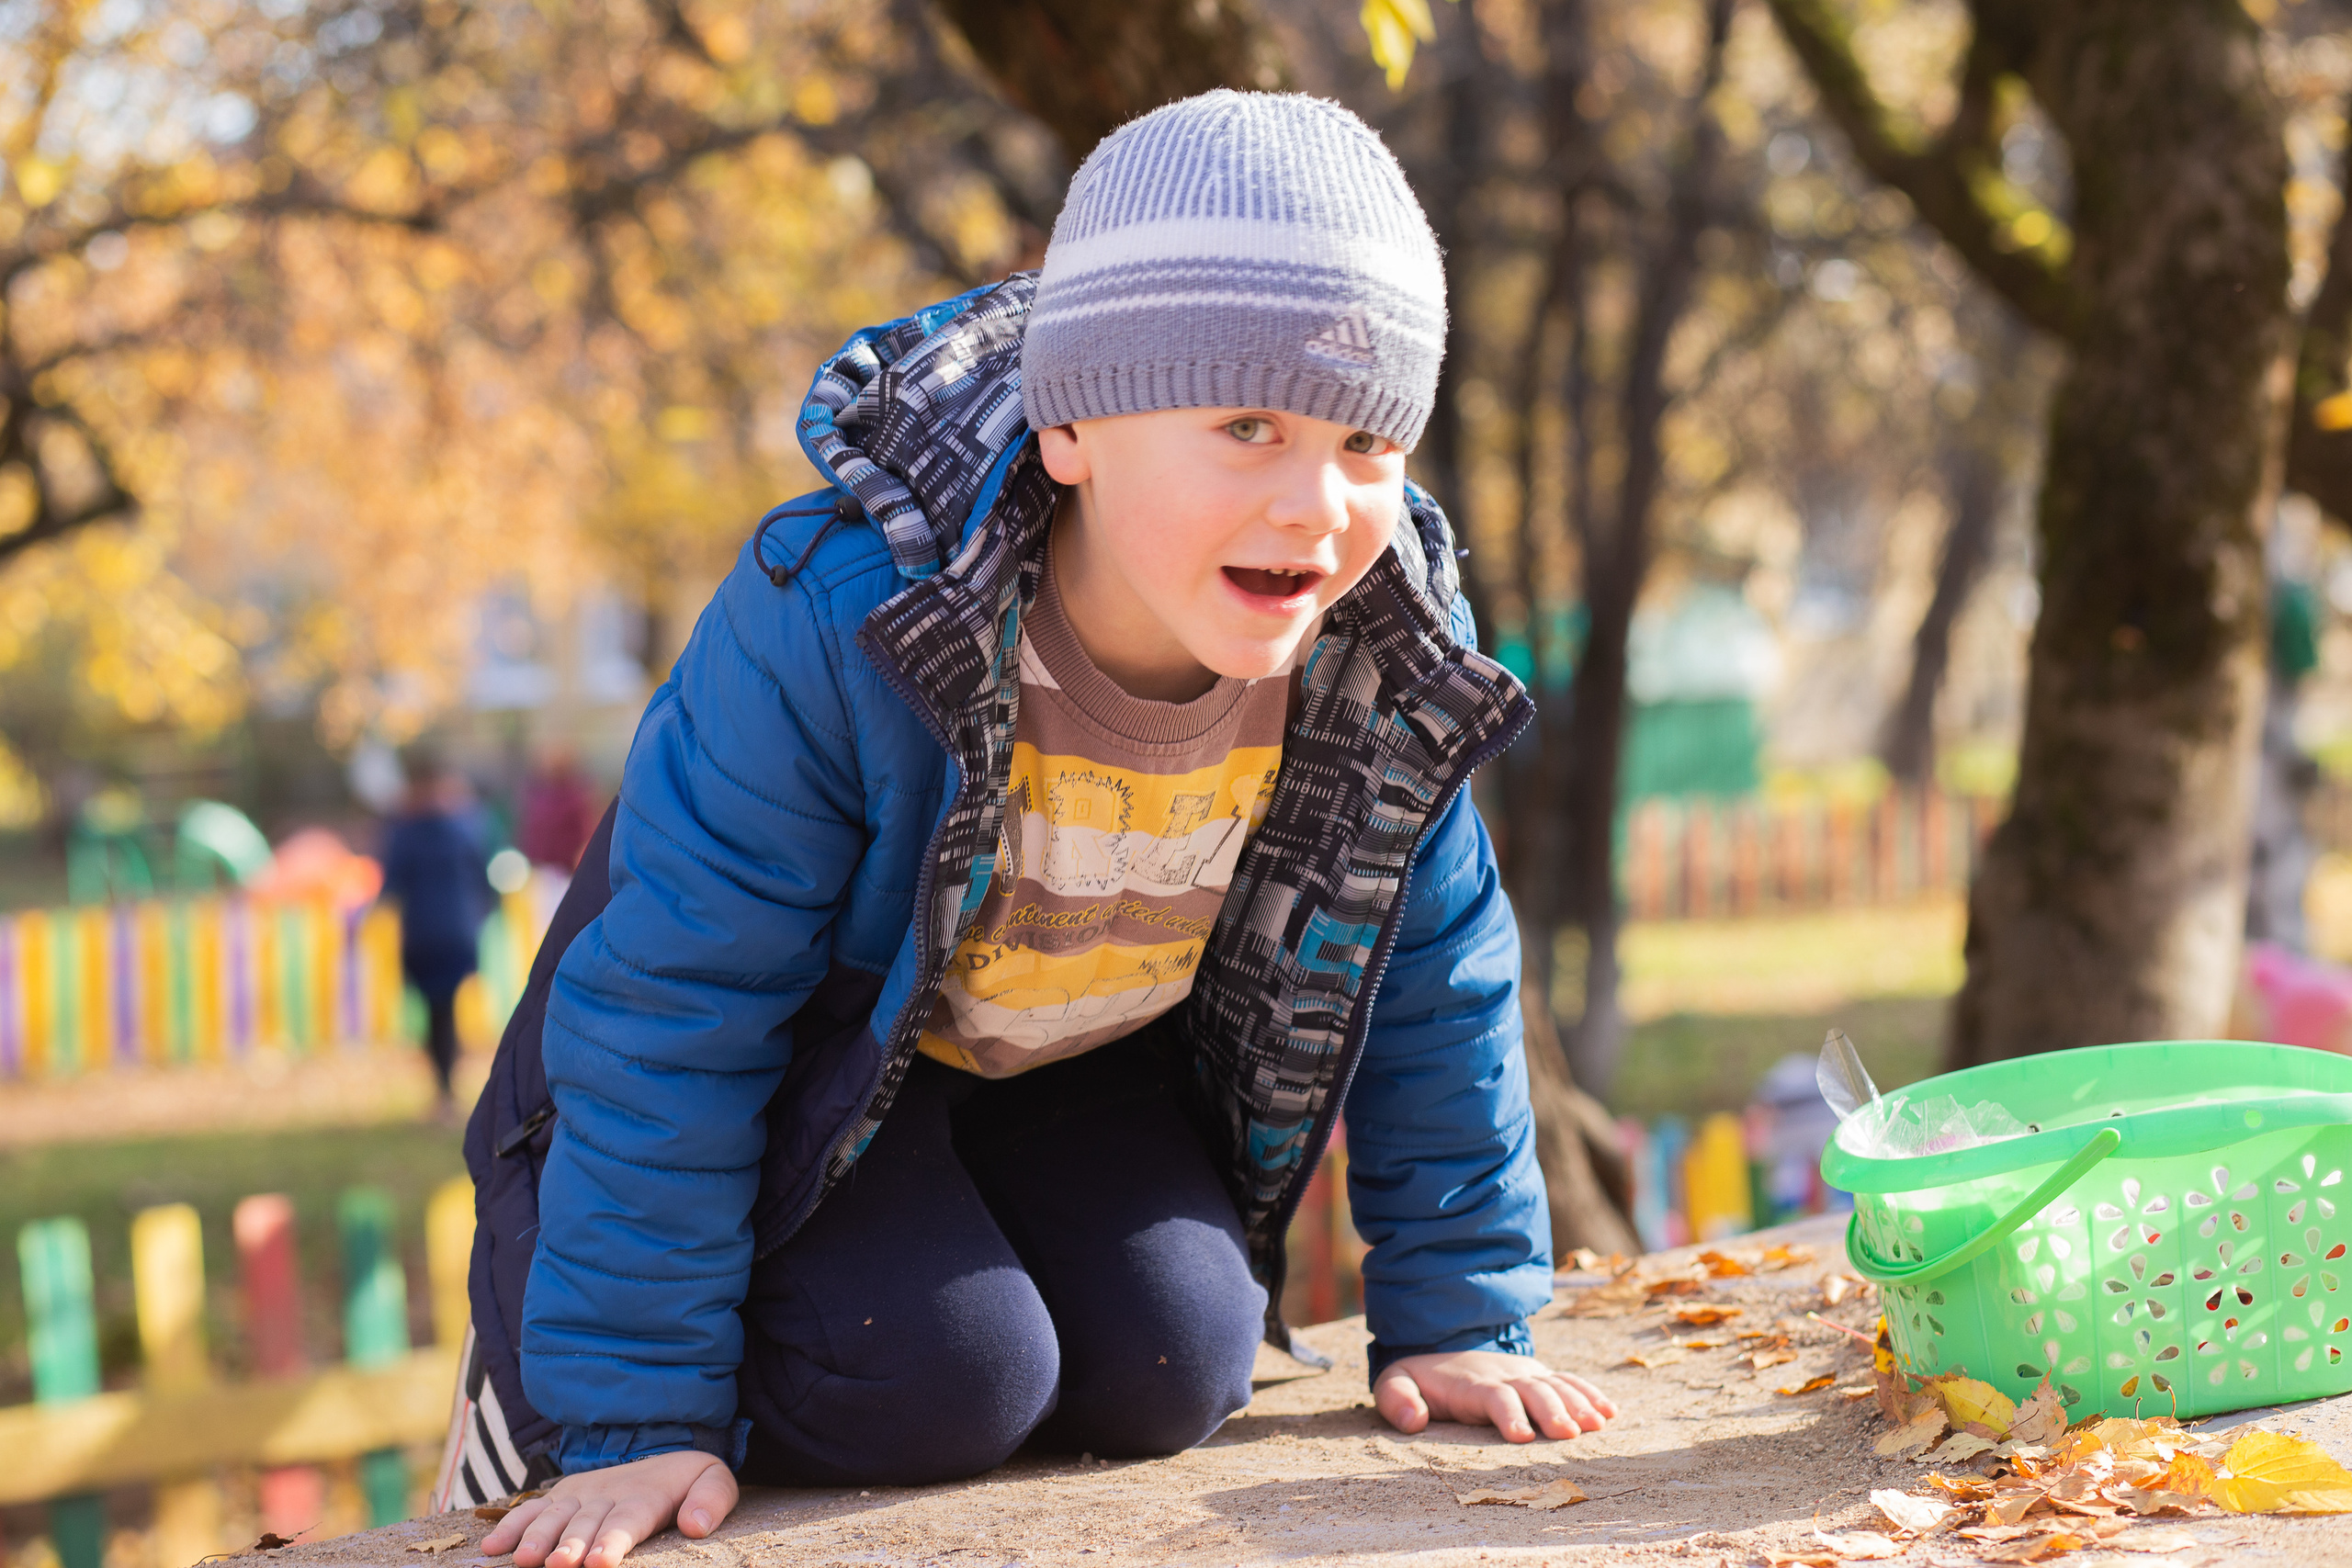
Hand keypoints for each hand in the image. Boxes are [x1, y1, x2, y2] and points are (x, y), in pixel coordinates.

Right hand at [479, 1450, 738, 1567]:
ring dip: (537, 1537)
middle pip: (585, 1523)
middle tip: (555, 1566)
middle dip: (569, 1545)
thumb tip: (697, 1525)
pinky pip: (531, 1510)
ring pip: (554, 1517)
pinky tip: (491, 1548)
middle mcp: (606, 1494)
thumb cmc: (689, 1482)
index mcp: (644, 1496)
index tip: (598, 1562)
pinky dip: (510, 1526)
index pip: (627, 1521)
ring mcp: (580, 1495)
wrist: (665, 1453)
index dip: (611, 1542)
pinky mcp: (561, 1498)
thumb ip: (712, 1500)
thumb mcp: (715, 1481)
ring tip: (524, 1560)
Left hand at [1374, 1349, 1616, 1441]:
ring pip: (1554, 1384)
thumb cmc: (1417, 1380)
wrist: (1438, 1345)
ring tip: (1597, 1424)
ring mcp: (1524, 1373)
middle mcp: (1503, 1375)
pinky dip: (1589, 1393)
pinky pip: (1567, 1380)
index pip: (1493, 1396)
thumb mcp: (1394, 1384)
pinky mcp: (1538, 1376)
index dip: (1507, 1413)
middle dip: (1551, 1410)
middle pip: (1531, 1390)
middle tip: (1569, 1434)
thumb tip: (1413, 1421)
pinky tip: (1610, 1412)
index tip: (1522, 1435)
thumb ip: (1397, 1399)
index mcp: (1471, 1383)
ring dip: (1577, 1403)